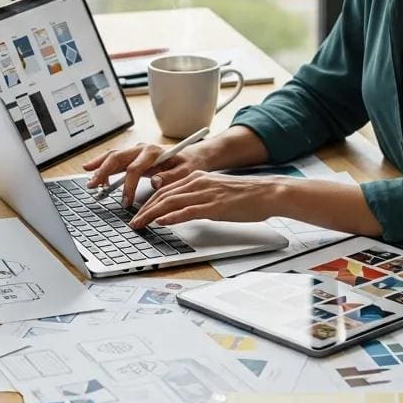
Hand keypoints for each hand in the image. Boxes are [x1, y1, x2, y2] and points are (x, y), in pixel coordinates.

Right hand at [82, 142, 211, 206]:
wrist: (193, 155)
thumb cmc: (189, 164)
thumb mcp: (186, 172)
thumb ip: (171, 177)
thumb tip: (155, 182)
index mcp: (154, 152)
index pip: (134, 169)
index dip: (128, 186)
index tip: (125, 202)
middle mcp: (142, 149)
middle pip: (117, 158)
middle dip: (103, 172)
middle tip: (93, 186)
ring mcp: (137, 151)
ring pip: (113, 156)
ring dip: (99, 167)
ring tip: (89, 180)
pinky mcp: (134, 156)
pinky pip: (115, 158)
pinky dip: (103, 164)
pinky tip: (93, 172)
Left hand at [128, 171, 284, 229]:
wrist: (268, 193)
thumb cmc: (246, 195)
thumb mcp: (217, 191)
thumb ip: (199, 197)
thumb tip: (183, 210)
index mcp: (197, 177)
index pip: (165, 189)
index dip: (148, 201)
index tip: (138, 212)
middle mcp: (198, 182)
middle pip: (163, 195)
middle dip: (144, 209)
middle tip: (133, 222)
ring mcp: (206, 193)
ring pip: (171, 202)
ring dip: (151, 214)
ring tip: (140, 224)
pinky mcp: (215, 206)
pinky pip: (188, 211)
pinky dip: (172, 216)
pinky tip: (161, 222)